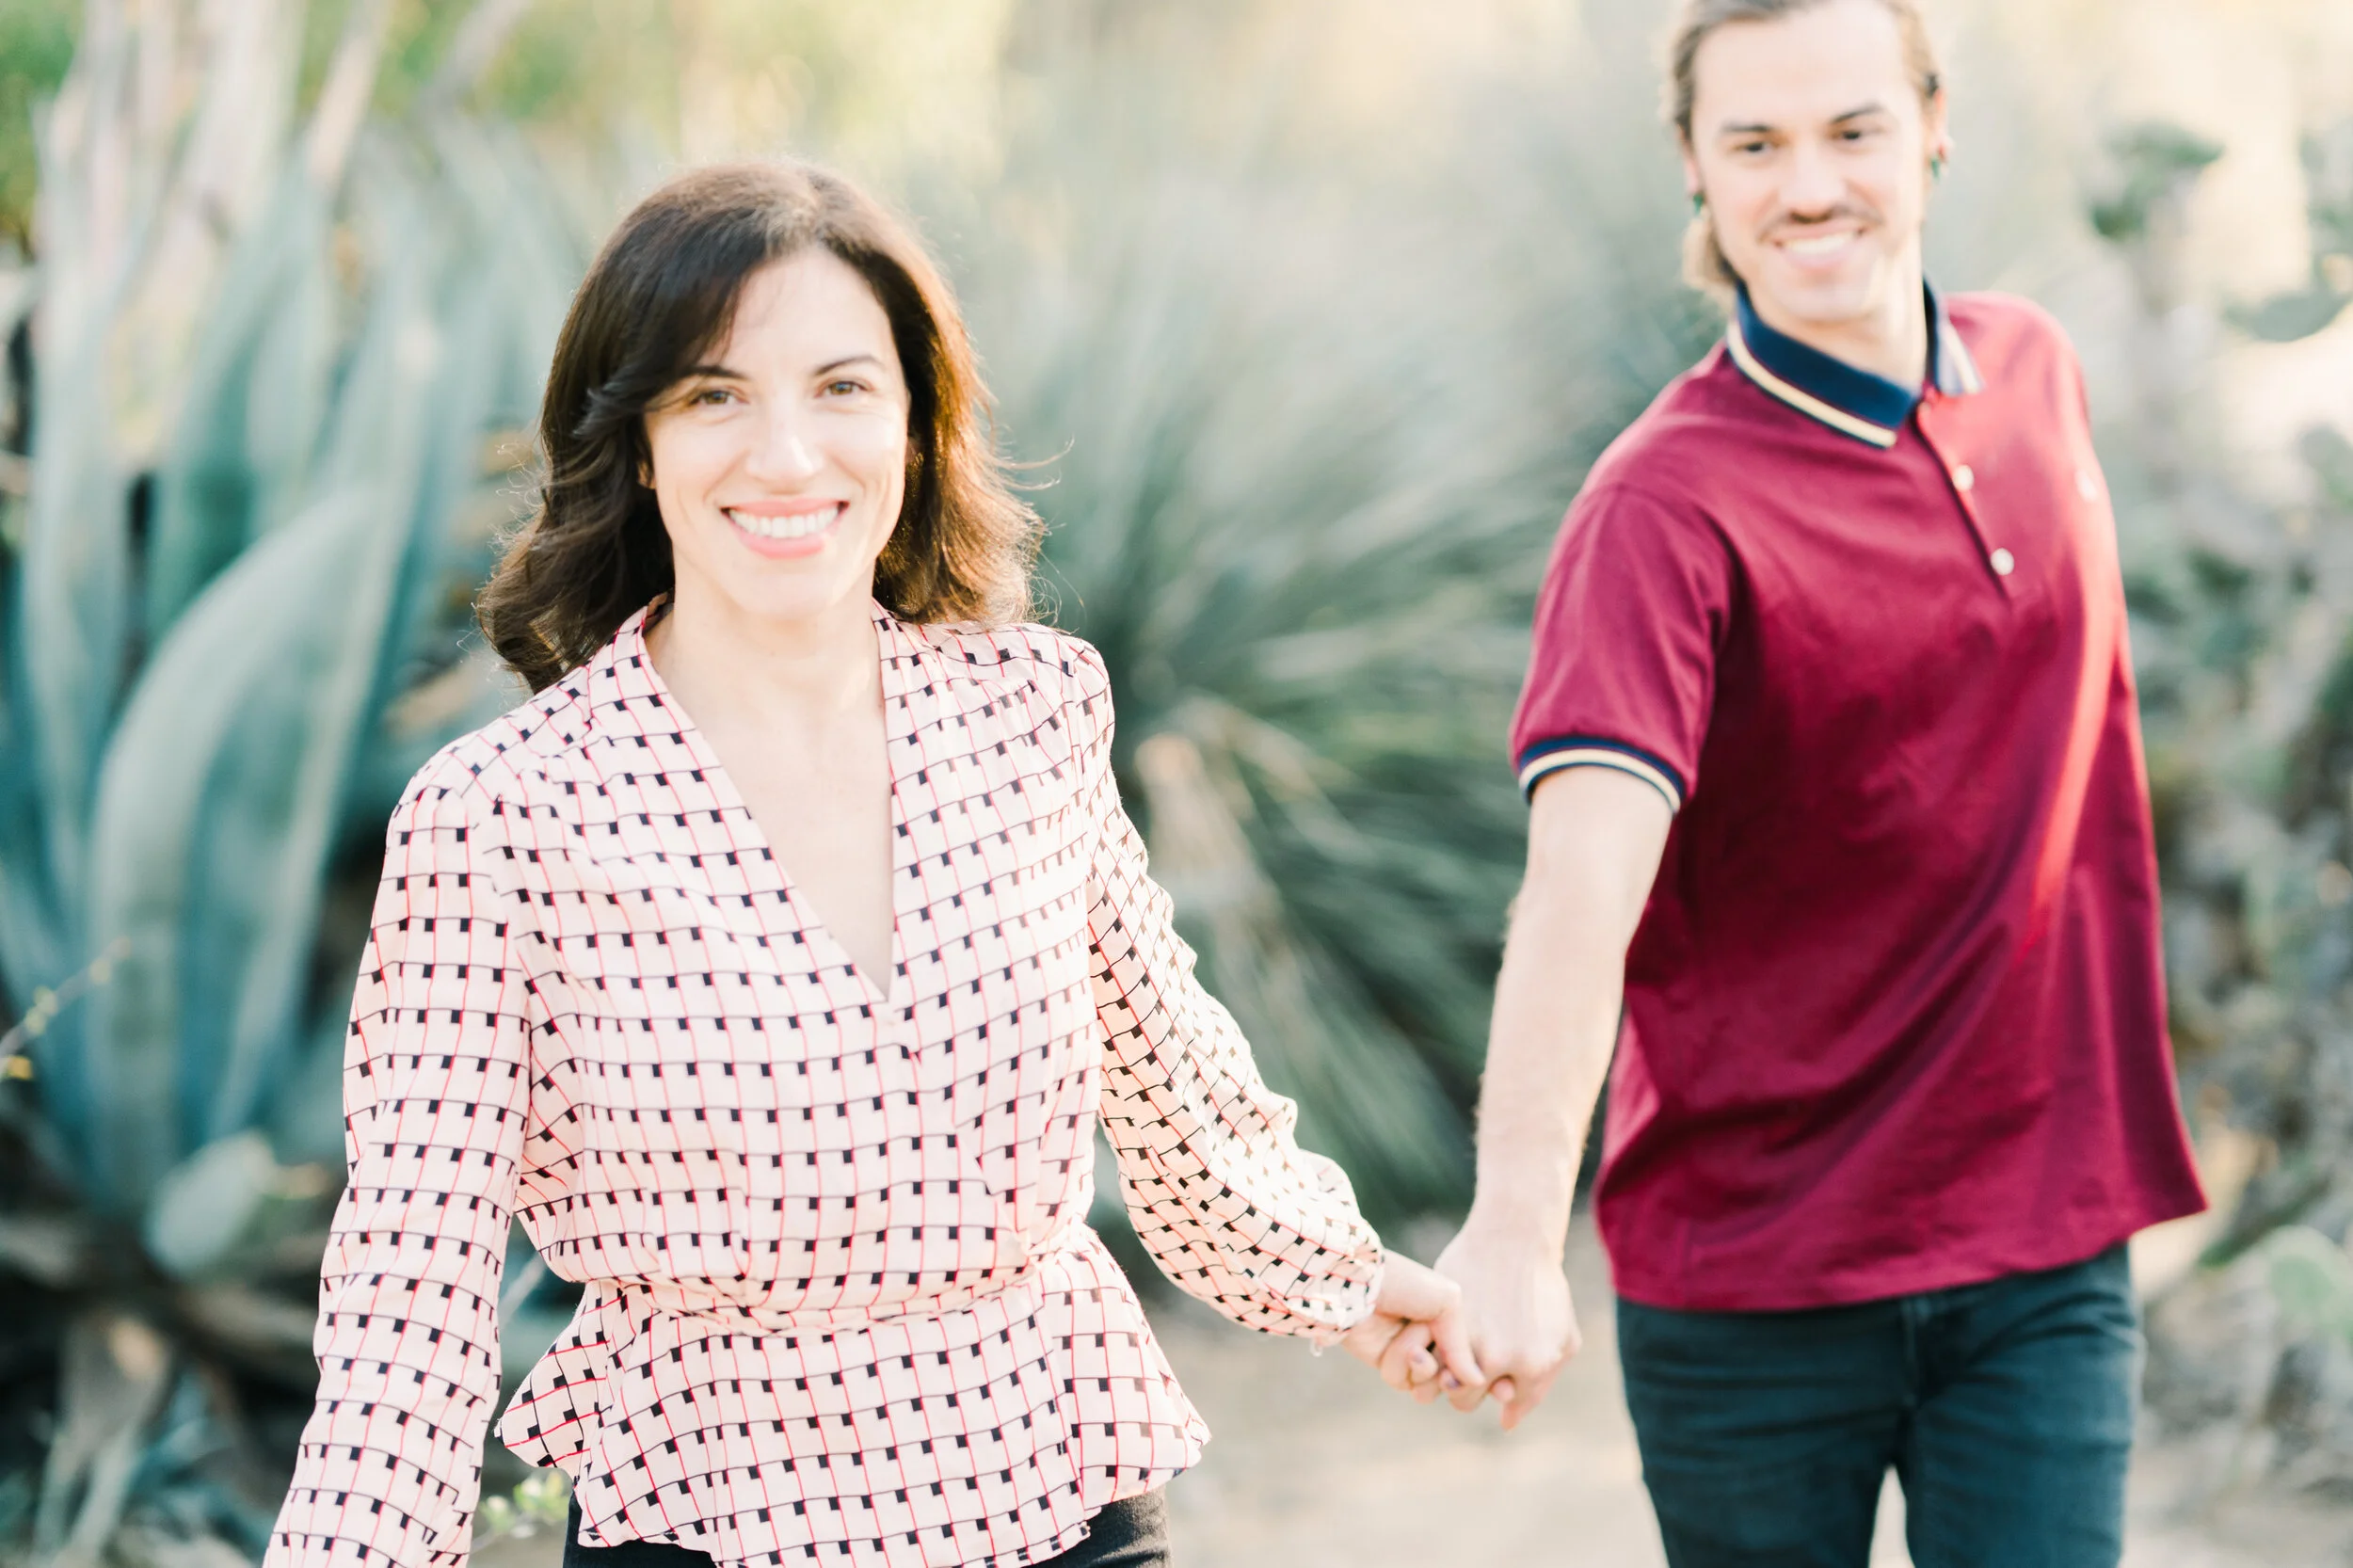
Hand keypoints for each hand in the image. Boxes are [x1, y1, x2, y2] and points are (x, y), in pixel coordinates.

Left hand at [1339, 1252, 1483, 1402]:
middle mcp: (1435, 1341)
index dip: (1479, 1372)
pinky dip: (1398, 1366)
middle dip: (1446, 1368)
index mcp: (1454, 1321)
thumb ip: (1463, 1345)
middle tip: (1434, 1346)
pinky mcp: (1388, 1364)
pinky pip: (1404, 1383)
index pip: (1477, 1359)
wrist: (1359, 1286)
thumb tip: (1477, 1381)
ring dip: (1422, 1368)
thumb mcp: (1448, 1302)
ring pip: (1430, 1386)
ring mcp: (1412, 1355)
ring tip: (1413, 1347)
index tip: (1493, 1380)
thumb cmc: (1406, 1285)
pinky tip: (1391, 1346)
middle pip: (1455, 1379)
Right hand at [1434, 1219, 1580, 1428]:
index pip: (1502, 1403)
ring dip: (1436, 1368)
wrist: (1515, 1238)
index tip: (1491, 1371)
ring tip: (1442, 1347)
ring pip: (1435, 1380)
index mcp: (1532, 1365)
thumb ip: (1538, 1388)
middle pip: (1462, 1399)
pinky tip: (1430, 1331)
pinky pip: (1421, 1350)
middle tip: (1463, 1360)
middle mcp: (1498, 1356)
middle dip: (1461, 1385)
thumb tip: (1505, 1422)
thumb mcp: (1562, 1339)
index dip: (1495, 1389)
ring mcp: (1465, 1336)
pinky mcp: (1440, 1314)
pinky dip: (1422, 1346)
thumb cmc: (1543, 1290)